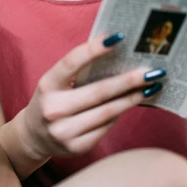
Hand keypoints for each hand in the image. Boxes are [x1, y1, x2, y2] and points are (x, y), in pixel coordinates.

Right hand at [21, 33, 166, 160]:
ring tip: (150, 87)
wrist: (34, 136)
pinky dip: (119, 115)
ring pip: (107, 112)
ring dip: (132, 99)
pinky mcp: (76, 148)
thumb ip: (79, 72)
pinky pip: (106, 128)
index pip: (71, 62)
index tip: (119, 38)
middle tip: (152, 71)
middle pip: (98, 92)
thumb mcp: (56, 83)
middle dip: (129, 81)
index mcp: (47, 85)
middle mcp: (53, 109)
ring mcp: (64, 131)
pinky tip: (129, 105)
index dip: (94, 49)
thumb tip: (118, 55)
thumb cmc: (52, 101)